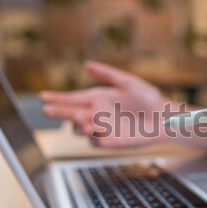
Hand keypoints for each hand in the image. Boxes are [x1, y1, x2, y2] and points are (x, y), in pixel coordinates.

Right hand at [40, 61, 165, 147]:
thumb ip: (108, 74)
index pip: (72, 98)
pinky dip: (93, 138)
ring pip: (80, 129)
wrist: (163, 118)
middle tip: (48, 110)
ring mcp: (103, 129)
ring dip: (77, 125)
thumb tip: (87, 64)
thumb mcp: (129, 83)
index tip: (43, 96)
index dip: (57, 98)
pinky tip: (95, 132)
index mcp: (98, 99)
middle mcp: (96, 114)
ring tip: (79, 118)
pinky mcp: (111, 142)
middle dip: (59, 112)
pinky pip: (96, 142)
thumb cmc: (148, 99)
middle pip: (70, 114)